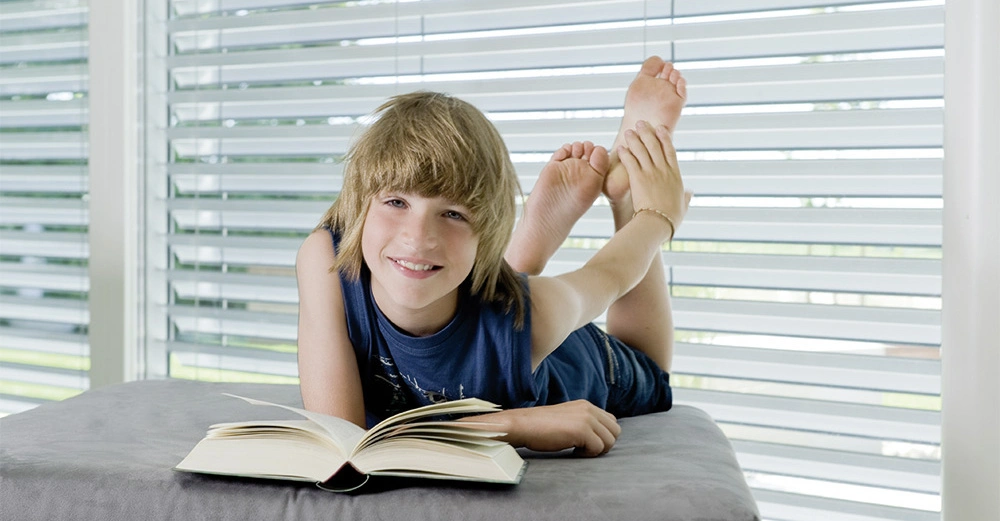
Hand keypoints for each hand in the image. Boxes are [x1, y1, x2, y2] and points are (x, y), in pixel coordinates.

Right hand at [466, 400, 620, 456]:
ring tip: (578, 450)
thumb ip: (582, 422)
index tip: (585, 443)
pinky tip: (572, 452)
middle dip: (603, 444)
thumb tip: (597, 437)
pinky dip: (588, 455)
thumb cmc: (540, 427)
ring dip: (596, 450)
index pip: (611, 421)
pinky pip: (598, 448)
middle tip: (584, 449)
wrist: (522, 425)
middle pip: (615, 431)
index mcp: (586, 405)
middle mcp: (588, 408)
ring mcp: (586, 418)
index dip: (602, 436)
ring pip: (610, 441)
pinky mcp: (582, 430)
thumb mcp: (566, 419)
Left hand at [617, 120, 690, 228]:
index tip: (661, 128)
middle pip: (655, 146)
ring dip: (635, 139)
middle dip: (648, 132)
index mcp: (675, 175)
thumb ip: (685, 197)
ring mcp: (651, 173)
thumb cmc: (670, 218)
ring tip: (629, 131)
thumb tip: (689, 193)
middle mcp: (664, 170)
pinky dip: (625, 153)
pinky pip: (630, 161)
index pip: (670, 151)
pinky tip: (620, 147)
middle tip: (641, 123)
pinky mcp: (638, 178)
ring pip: (642, 150)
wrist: (658, 223)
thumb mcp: (682, 206)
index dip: (665, 138)